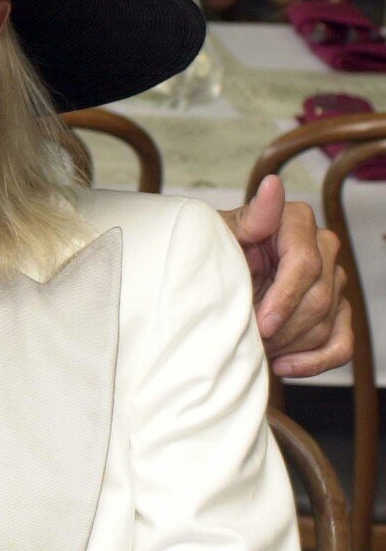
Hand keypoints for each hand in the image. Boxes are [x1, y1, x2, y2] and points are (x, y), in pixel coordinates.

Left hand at [219, 175, 351, 377]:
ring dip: (290, 344)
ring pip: (327, 323)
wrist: (209, 275)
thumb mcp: (220, 233)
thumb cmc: (212, 250)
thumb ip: (253, 215)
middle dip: (282, 327)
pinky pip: (341, 343)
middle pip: (318, 298)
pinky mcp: (335, 309)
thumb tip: (273, 184)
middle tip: (249, 339)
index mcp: (295, 221)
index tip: (259, 323)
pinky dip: (315, 361)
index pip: (305, 265)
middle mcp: (321, 246)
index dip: (283, 298)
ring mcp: (332, 279)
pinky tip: (284, 366)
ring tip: (256, 350)